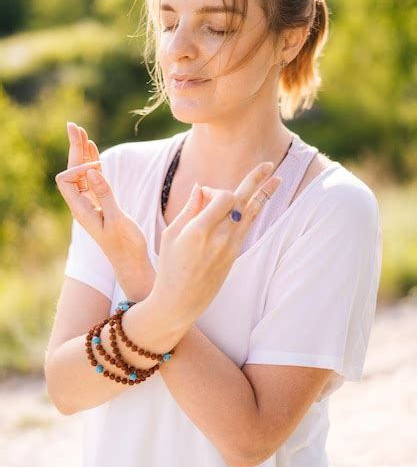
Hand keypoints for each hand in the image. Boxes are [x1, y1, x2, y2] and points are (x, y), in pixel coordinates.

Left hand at [55, 122, 154, 298]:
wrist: (132, 261)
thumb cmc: (126, 245)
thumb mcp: (117, 219)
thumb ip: (105, 194)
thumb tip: (91, 171)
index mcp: (82, 210)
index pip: (67, 179)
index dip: (79, 167)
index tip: (99, 169)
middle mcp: (83, 205)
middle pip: (72, 171)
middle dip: (73, 148)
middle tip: (74, 125)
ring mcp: (92, 203)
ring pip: (82, 173)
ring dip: (82, 152)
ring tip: (81, 131)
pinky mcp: (102, 203)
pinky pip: (93, 178)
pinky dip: (93, 162)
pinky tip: (93, 149)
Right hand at [152, 162, 280, 326]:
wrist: (179, 301)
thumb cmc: (169, 266)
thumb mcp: (171, 235)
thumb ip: (189, 209)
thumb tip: (201, 187)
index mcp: (199, 231)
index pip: (223, 197)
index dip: (215, 190)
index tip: (202, 194)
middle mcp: (219, 238)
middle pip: (242, 200)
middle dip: (256, 180)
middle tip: (269, 164)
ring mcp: (230, 247)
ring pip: (251, 213)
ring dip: (265, 194)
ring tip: (278, 178)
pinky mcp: (234, 254)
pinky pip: (248, 226)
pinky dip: (254, 210)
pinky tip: (263, 200)